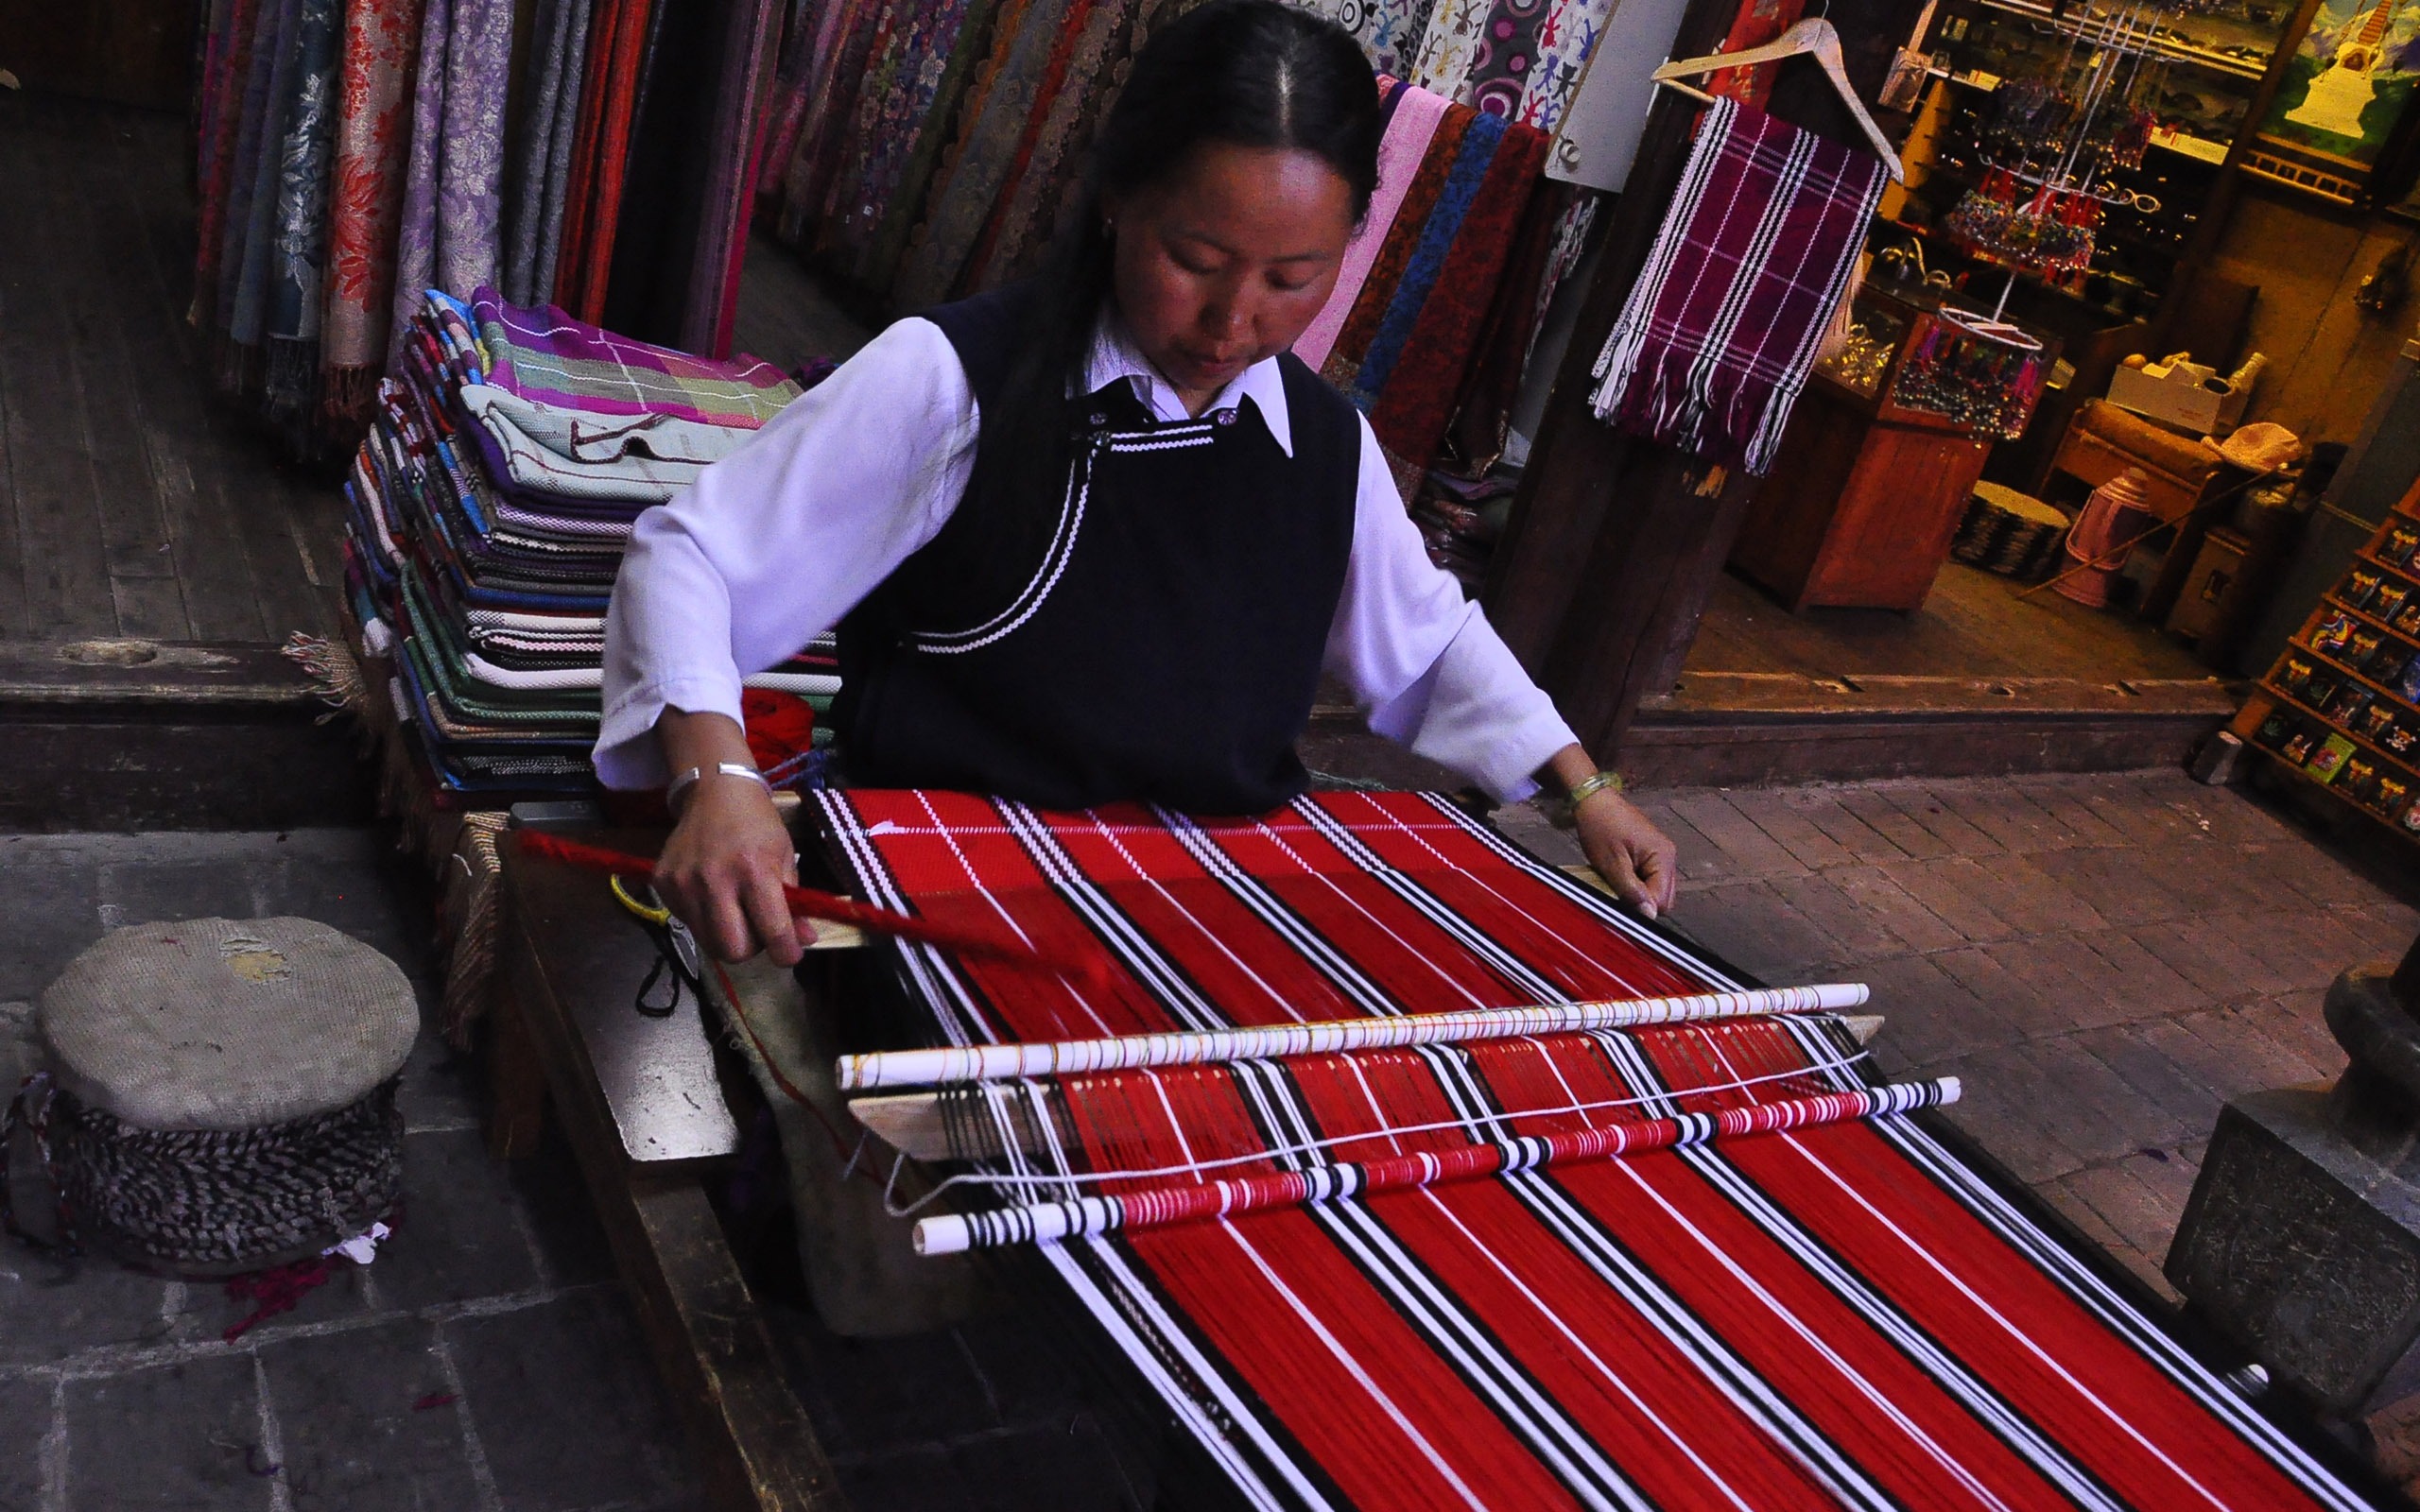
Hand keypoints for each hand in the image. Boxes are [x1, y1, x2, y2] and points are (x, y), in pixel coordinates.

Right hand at [651, 774, 811, 966]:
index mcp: (754, 870)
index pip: (772, 931)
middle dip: (751, 948)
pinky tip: (712, 893)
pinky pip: (688, 923)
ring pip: (708, 942)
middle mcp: (715, 880)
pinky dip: (705, 918)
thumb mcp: (785, 856)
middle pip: (732, 950)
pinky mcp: (663, 884)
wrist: (715, 792)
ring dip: (727, 936)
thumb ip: (793, 903)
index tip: (789, 954)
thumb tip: (803, 941)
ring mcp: (684, 883)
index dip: (786, 953)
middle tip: (758, 928)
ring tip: (735, 910)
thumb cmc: (757, 824)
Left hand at [1573, 789, 1678, 919]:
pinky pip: (1647, 879)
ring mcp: (1660, 855)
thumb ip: (1631, 891)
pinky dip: (1633, 882)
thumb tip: (1648, 914)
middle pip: (1663, 898)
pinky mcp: (1649, 854)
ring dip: (1636, 892)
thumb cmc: (1601, 825)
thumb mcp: (1612, 863)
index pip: (1663, 901)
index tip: (1620, 904)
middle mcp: (1668, 857)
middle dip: (1641, 901)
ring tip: (1616, 878)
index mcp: (1664, 857)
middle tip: (1617, 890)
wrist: (1593, 799)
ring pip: (1654, 890)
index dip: (1642, 908)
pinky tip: (1618, 873)